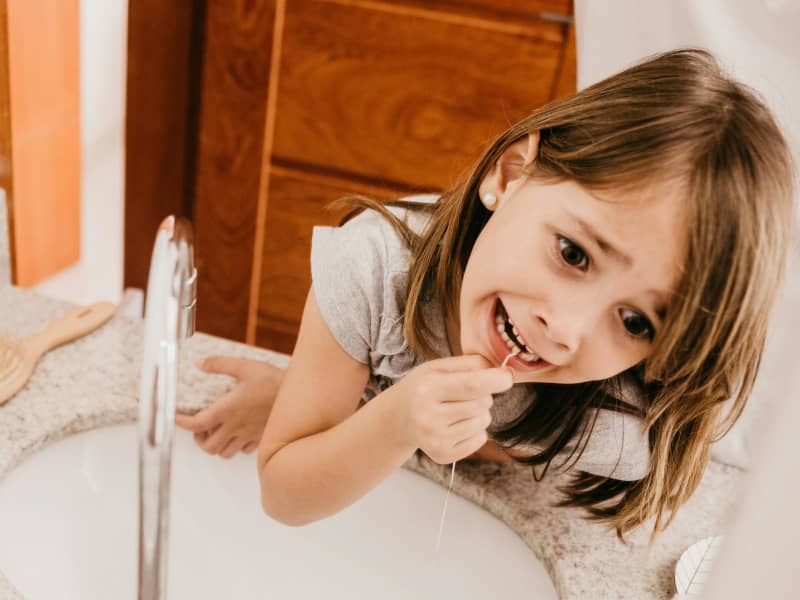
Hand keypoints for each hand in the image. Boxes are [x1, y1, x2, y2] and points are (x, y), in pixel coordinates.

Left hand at [175, 355, 285, 458]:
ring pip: (225, 453)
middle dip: (199, 440)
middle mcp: (236, 426)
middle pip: (208, 447)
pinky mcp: (261, 438)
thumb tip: (199, 363)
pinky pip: (243, 450)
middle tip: (200, 428)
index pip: (197, 424)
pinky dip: (235, 445)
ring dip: (216, 445)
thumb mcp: (244, 366)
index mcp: (228, 409)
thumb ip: (219, 365)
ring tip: (217, 431)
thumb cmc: (272, 380)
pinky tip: (237, 433)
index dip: (182, 423)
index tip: (176, 417)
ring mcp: (249, 435)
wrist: (299, 395)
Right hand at [390, 354, 512, 464]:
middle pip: (482, 404)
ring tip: (458, 409)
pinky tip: (456, 425)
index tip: (507, 377)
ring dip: (480, 413)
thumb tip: (504, 372)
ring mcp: (435, 439)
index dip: (495, 381)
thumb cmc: (424, 386)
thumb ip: (471, 364)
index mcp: (428, 388)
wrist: (399, 417)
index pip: (472, 385)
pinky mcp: (442, 455)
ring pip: (483, 422)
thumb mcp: (439, 367)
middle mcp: (429, 416)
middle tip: (464, 394)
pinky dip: (476, 430)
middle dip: (484, 396)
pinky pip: (480, 439)